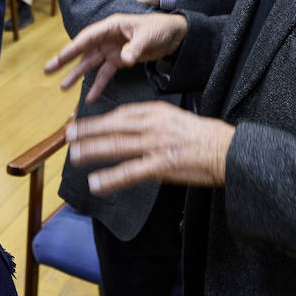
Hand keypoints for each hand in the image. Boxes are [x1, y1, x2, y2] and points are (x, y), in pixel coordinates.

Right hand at [44, 12, 186, 100]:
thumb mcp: (147, 36)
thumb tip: (122, 60)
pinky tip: (90, 96)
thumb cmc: (160, 28)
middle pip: (83, 50)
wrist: (175, 35)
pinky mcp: (120, 60)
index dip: (73, 47)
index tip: (60, 57)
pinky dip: (99, 84)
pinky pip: (106, 74)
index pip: (88, 37)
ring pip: (91, 63)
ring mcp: (113, 50)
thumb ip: (134, 48)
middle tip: (48, 70)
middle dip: (66, 60)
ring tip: (62, 86)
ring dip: (77, 75)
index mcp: (111, 26)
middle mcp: (108, 38)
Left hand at [66, 102, 234, 195]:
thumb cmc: (206, 136)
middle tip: (68, 134)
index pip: (122, 113)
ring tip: (74, 156)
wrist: (227, 150)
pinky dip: (110, 178)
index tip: (85, 122)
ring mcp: (155, 145)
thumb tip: (135, 130)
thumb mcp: (178, 118)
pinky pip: (130, 172)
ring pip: (117, 146)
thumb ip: (155, 122)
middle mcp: (152, 125)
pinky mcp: (161, 166)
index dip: (101, 119)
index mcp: (157, 111)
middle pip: (113, 126)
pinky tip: (95, 183)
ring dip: (92, 150)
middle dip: (89, 130)